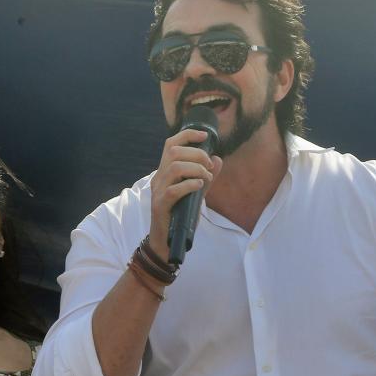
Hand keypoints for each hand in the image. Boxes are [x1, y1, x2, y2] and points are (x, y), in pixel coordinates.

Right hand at [148, 129, 222, 256]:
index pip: (170, 144)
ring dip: (195, 169)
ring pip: (174, 168)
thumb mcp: (196, 192)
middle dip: (196, 154)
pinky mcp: (160, 205)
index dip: (187, 135)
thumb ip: (206, 177)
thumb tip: (218, 159)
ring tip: (205, 177)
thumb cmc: (180, 215)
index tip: (205, 135)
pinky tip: (200, 187)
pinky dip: (190, 185)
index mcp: (165, 171)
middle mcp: (159, 178)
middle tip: (208, 166)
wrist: (167, 240)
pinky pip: (174, 190)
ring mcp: (158, 191)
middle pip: (173, 152)